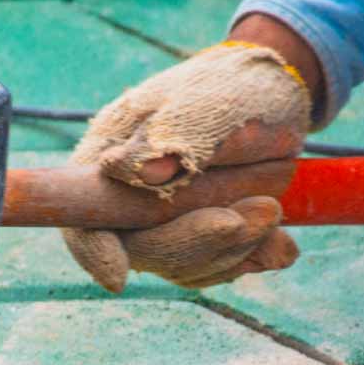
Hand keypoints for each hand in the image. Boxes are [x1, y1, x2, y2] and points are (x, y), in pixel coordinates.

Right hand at [63, 34, 314, 291]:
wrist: (273, 93)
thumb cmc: (230, 87)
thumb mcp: (204, 103)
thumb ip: (170, 137)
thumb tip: (134, 172)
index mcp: (107, 163)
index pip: (82, 220)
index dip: (93, 251)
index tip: (118, 277)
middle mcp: (129, 203)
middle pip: (144, 251)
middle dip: (200, 240)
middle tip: (260, 211)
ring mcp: (166, 225)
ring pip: (187, 266)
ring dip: (237, 246)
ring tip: (271, 208)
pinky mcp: (204, 239)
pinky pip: (221, 267)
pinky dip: (253, 256)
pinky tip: (280, 242)